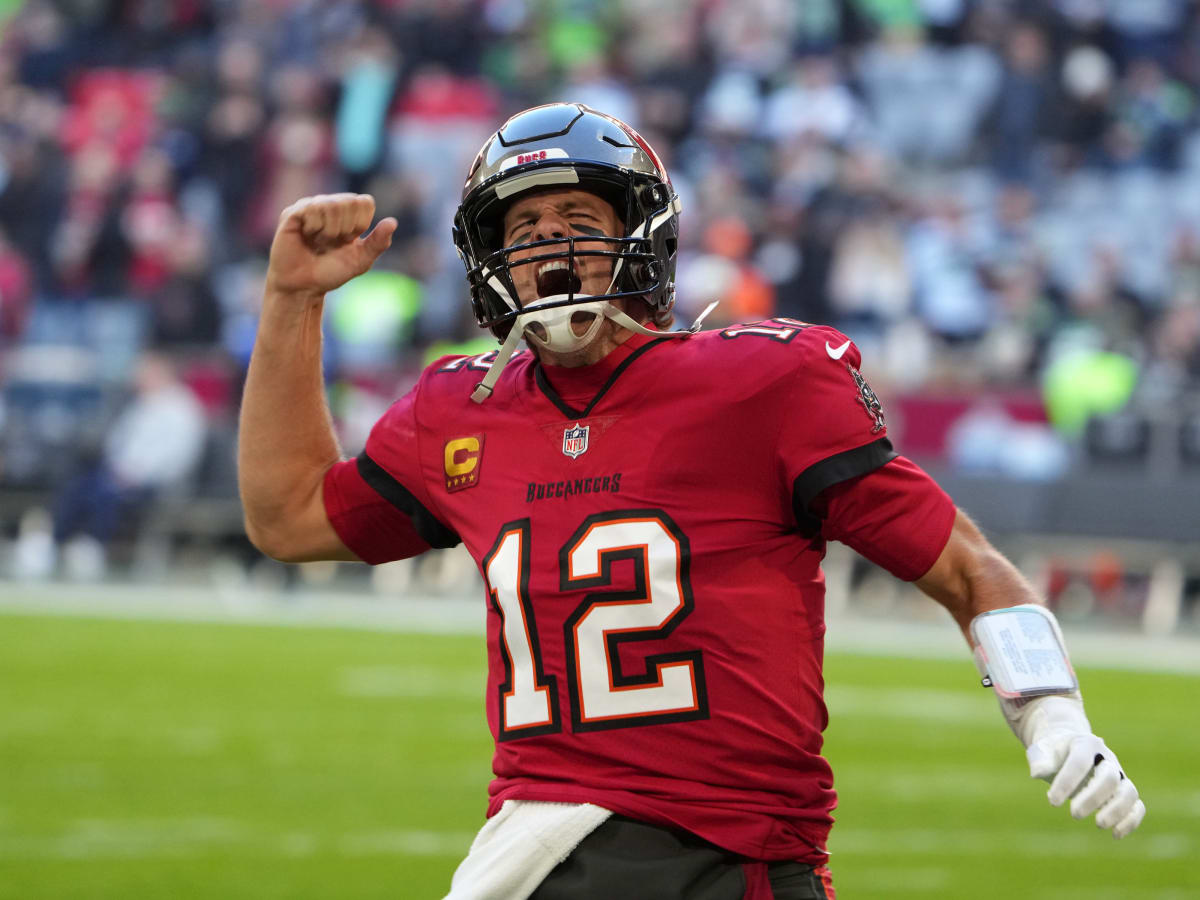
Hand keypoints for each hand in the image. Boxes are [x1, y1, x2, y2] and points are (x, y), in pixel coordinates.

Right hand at [265, 193, 397, 298]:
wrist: (304, 287)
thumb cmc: (331, 272)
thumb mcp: (361, 260)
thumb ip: (378, 242)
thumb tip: (393, 222)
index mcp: (348, 213)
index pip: (365, 202)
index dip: (361, 224)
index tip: (349, 240)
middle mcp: (329, 204)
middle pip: (350, 201)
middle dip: (346, 228)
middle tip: (332, 242)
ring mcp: (310, 206)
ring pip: (331, 204)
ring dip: (329, 231)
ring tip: (319, 242)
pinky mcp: (292, 212)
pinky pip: (312, 209)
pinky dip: (314, 228)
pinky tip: (307, 236)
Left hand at [1027, 730, 1145, 838]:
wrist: (1068, 748)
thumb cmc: (1053, 752)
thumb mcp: (1041, 751)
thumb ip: (1039, 760)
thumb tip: (1037, 773)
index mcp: (1085, 744)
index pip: (1079, 762)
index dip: (1067, 782)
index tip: (1052, 802)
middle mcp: (1107, 759)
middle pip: (1109, 777)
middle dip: (1093, 798)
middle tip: (1074, 814)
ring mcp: (1119, 775)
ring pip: (1129, 792)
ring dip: (1117, 811)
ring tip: (1099, 824)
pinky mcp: (1124, 792)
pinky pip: (1137, 806)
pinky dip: (1131, 820)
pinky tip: (1116, 835)